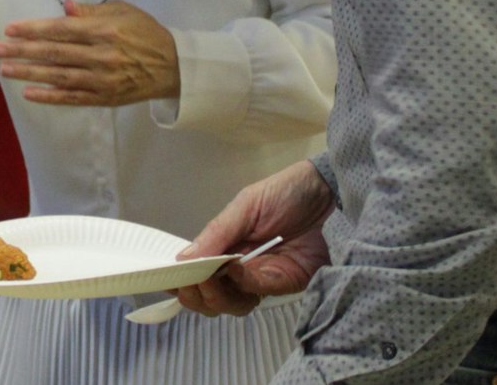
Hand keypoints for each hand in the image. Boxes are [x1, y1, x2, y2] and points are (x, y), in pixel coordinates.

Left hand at [0, 0, 179, 106]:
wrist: (172, 66)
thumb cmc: (145, 32)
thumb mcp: (123, 11)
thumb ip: (93, 11)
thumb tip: (67, 7)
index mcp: (104, 30)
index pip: (61, 30)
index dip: (33, 30)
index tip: (10, 29)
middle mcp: (100, 56)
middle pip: (54, 53)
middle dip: (23, 51)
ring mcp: (101, 79)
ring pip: (59, 77)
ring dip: (30, 74)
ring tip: (6, 70)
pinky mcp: (104, 98)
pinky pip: (72, 98)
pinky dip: (50, 97)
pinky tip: (29, 93)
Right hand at [174, 159, 334, 315]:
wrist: (329, 193)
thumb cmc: (284, 192)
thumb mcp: (244, 206)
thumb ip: (216, 233)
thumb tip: (180, 260)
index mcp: (226, 248)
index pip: (197, 274)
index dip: (181, 282)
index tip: (168, 281)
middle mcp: (242, 268)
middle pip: (212, 297)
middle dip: (196, 295)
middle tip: (189, 283)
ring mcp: (265, 279)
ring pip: (233, 304)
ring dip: (217, 295)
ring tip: (208, 277)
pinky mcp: (288, 284)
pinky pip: (259, 292)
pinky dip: (244, 284)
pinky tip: (236, 269)